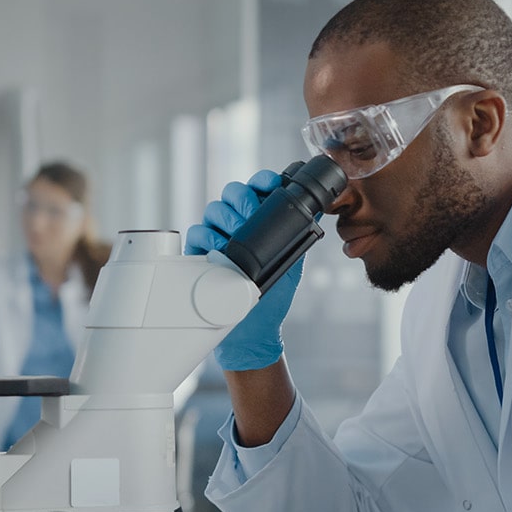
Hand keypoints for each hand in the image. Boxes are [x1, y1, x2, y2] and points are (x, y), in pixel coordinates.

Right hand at [184, 169, 308, 370]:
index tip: (271, 184)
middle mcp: (236, 225)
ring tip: (236, 236)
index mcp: (259, 222)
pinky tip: (219, 249)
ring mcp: (216, 237)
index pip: (258, 189)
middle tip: (251, 213)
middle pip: (232, 192)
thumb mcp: (292, 263)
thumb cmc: (272, 297)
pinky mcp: (199, 254)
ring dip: (226, 218)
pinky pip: (196, 232)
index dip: (262, 181)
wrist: (252, 331)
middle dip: (242, 198)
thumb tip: (315, 211)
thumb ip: (298, 236)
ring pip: (214, 209)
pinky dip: (207, 237)